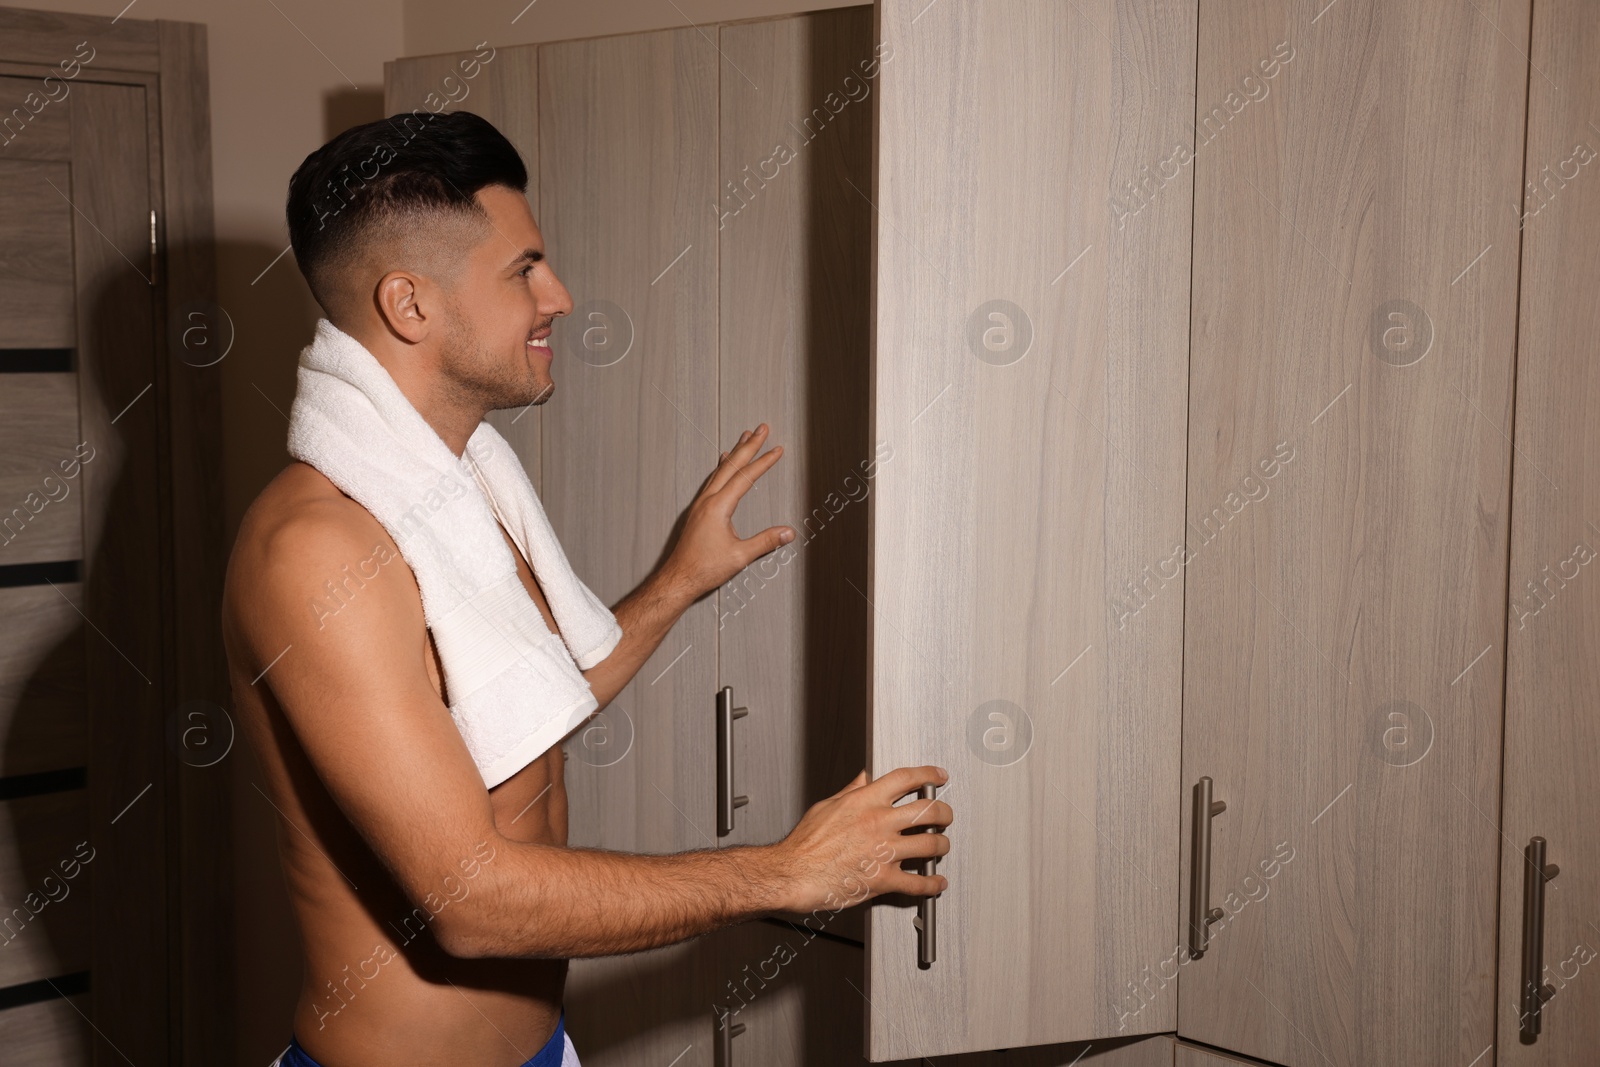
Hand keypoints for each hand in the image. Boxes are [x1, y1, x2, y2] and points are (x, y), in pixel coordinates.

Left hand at [661, 423, 794, 598]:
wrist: (678, 578)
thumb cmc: (703, 569)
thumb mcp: (740, 556)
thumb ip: (765, 542)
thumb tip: (787, 532)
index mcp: (718, 507)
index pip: (745, 477)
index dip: (763, 461)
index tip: (777, 449)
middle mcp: (707, 501)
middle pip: (731, 465)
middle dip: (748, 446)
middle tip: (761, 429)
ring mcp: (700, 505)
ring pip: (720, 470)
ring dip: (735, 453)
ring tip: (744, 438)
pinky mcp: (697, 512)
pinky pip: (712, 480)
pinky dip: (722, 467)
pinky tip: (722, 465)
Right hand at [769, 766, 951, 914]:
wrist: (793, 873)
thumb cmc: (804, 845)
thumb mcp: (826, 806)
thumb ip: (851, 791)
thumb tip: (864, 778)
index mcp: (865, 801)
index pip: (906, 779)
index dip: (928, 774)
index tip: (938, 776)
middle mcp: (879, 823)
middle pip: (928, 810)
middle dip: (944, 812)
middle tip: (946, 815)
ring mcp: (884, 851)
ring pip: (931, 844)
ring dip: (942, 845)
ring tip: (942, 846)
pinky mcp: (883, 879)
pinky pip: (918, 882)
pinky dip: (932, 883)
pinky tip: (936, 882)